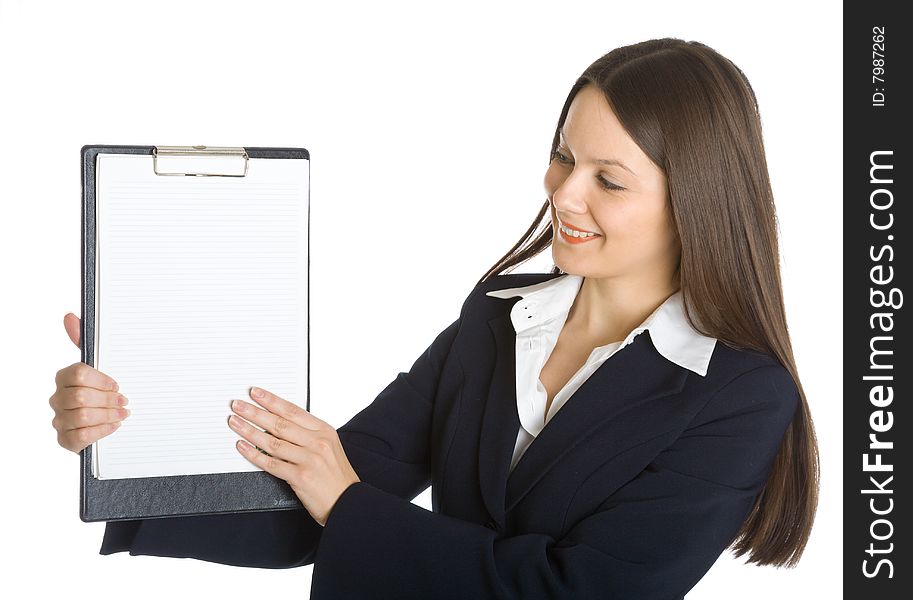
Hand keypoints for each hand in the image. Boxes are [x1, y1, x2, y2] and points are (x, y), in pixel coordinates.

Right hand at [50, 313, 129, 452]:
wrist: (104, 421)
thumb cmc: (101, 390)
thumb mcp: (98, 366)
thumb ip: (85, 341)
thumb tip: (70, 316)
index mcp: (64, 377)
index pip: (78, 374)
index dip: (102, 380)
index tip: (118, 384)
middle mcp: (57, 398)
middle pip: (81, 397)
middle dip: (108, 399)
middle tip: (124, 401)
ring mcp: (60, 420)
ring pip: (83, 416)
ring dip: (109, 415)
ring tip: (123, 413)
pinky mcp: (66, 440)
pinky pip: (82, 436)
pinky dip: (103, 430)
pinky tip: (114, 426)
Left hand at [229, 386, 359, 526]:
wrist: (348, 502)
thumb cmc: (336, 476)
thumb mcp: (329, 447)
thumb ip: (308, 435)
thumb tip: (278, 424)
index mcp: (324, 431)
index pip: (293, 411)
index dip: (272, 401)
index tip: (256, 393)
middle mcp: (318, 442)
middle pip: (280, 423)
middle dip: (255, 412)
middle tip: (238, 405)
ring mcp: (309, 459)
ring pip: (272, 441)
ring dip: (249, 430)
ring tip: (234, 423)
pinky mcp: (300, 477)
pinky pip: (271, 463)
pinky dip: (253, 454)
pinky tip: (242, 446)